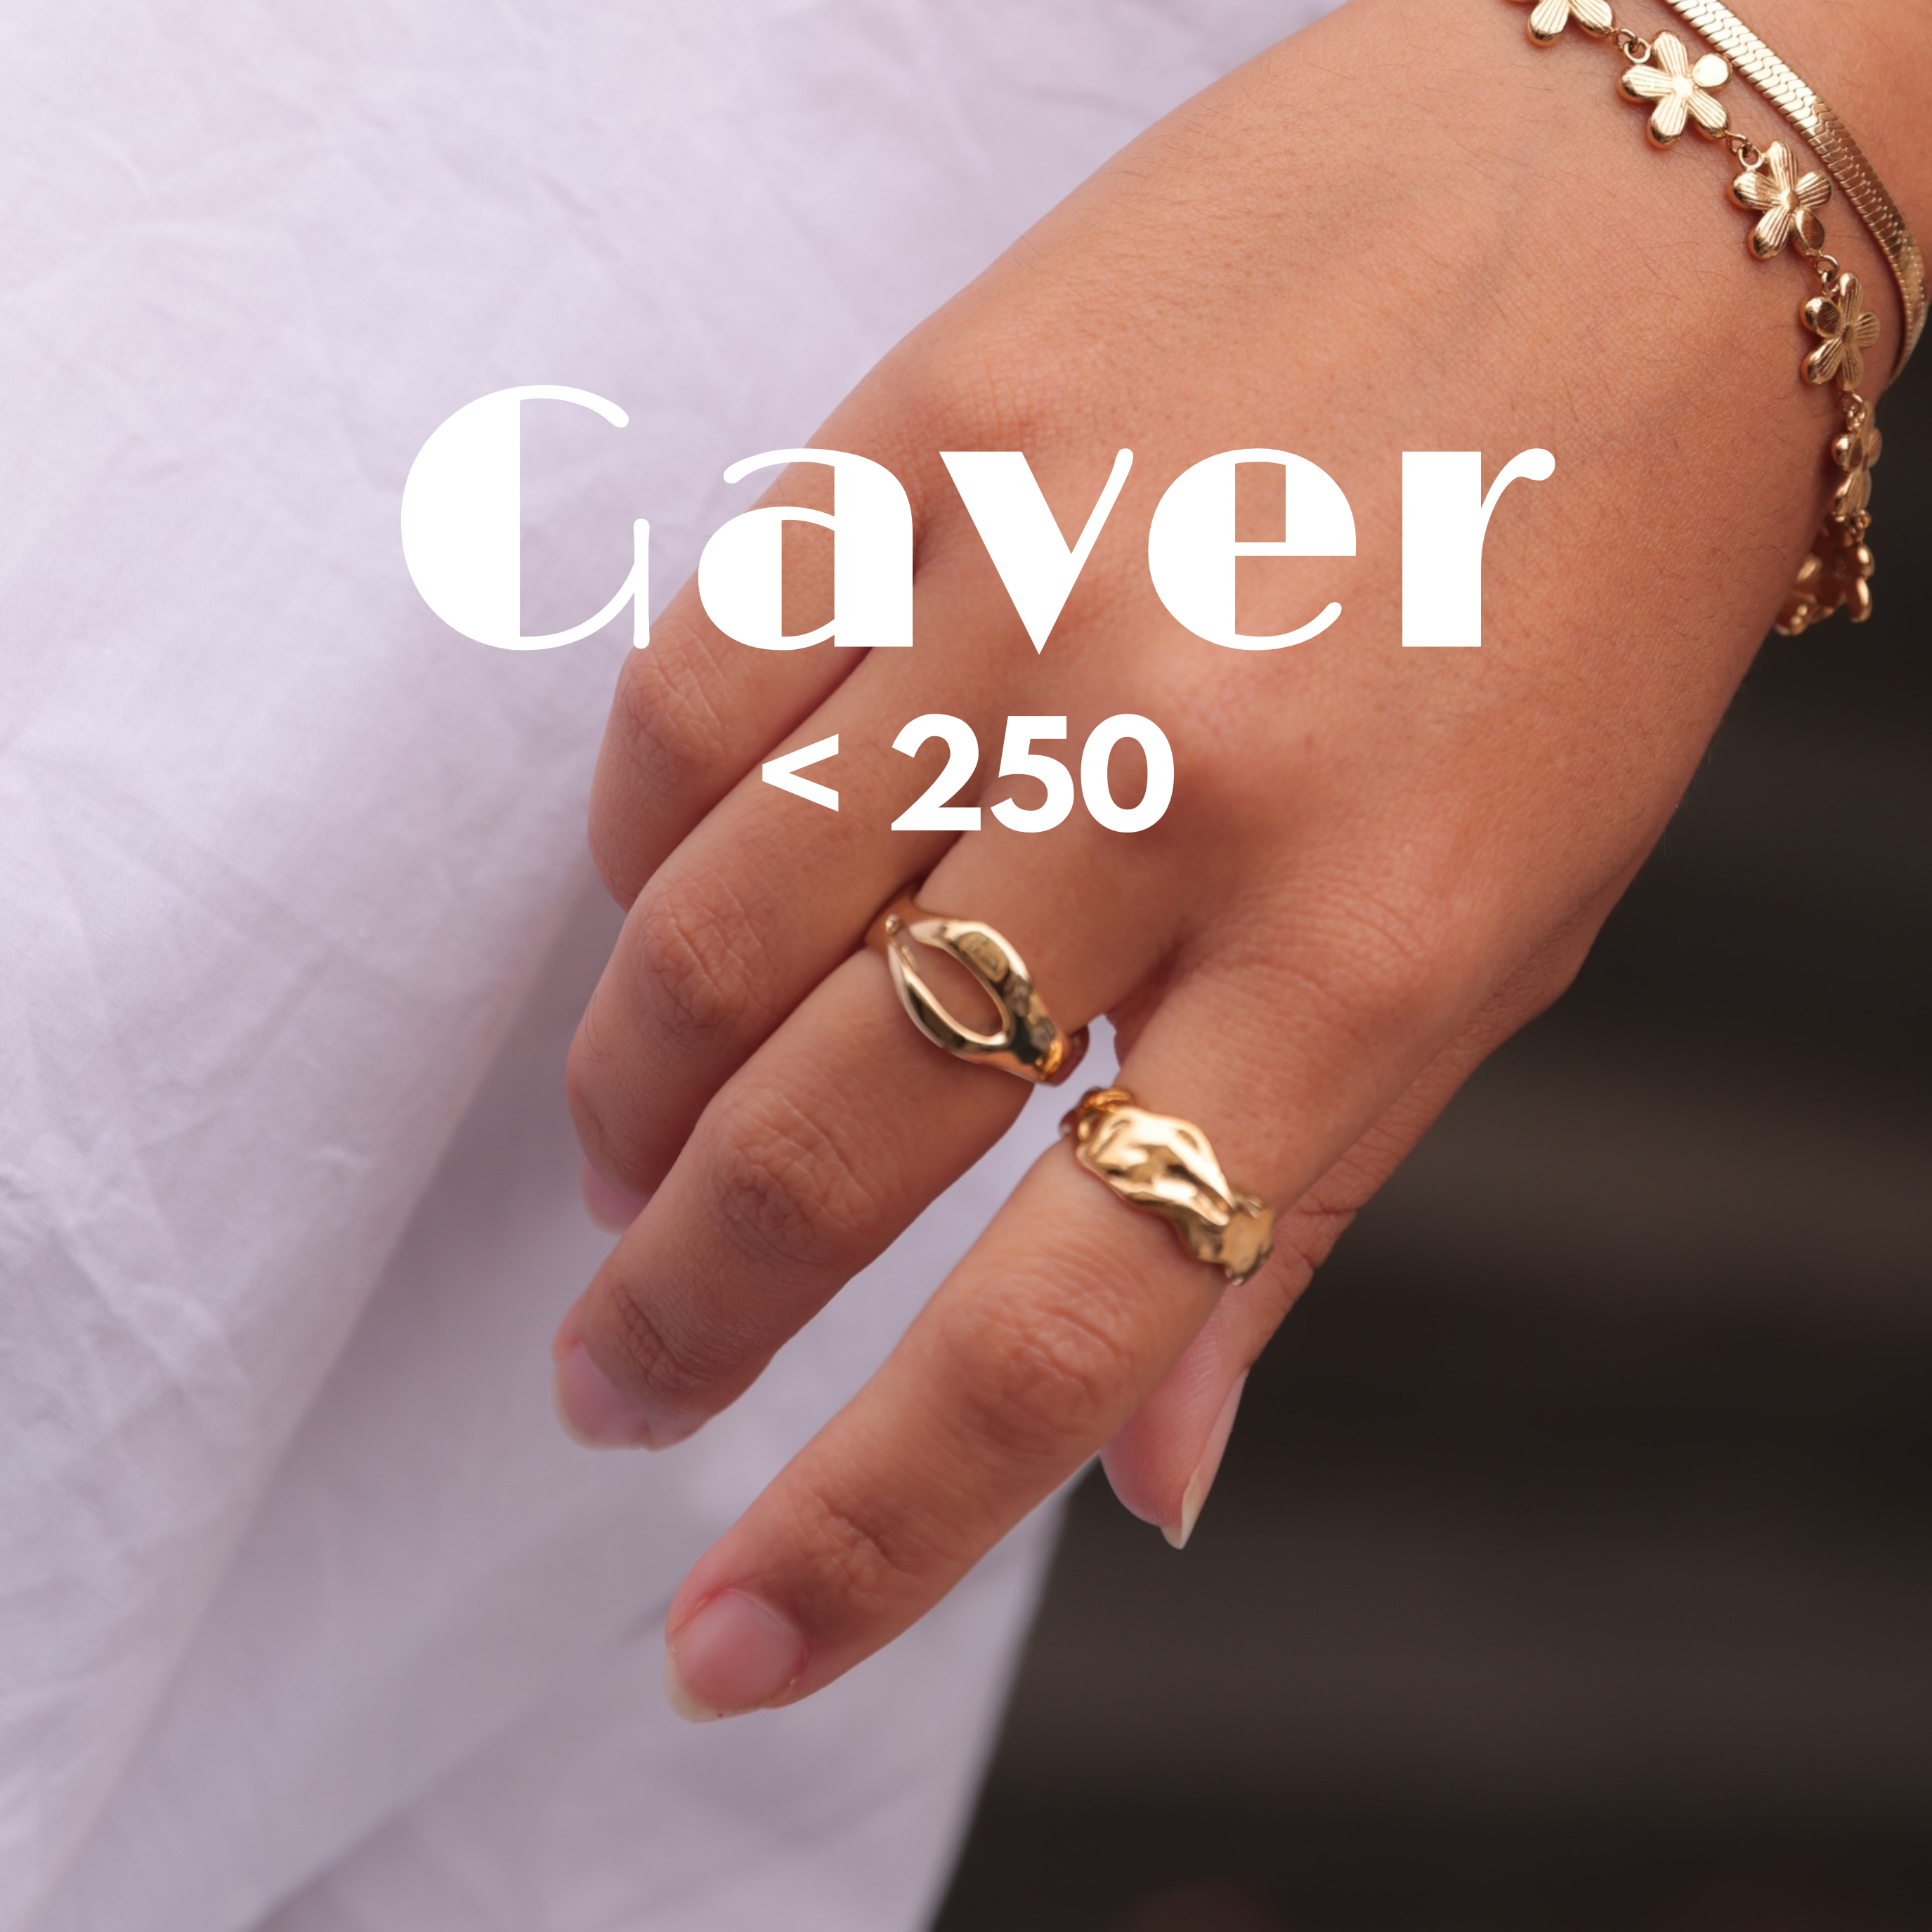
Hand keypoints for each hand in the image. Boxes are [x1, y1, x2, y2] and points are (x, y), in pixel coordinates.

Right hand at [556, 0, 1926, 1716]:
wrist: (1620, 196)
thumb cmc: (1595, 589)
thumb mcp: (1517, 928)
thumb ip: (1302, 1199)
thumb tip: (1146, 1474)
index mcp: (1367, 939)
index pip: (1066, 1325)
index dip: (873, 1525)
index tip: (729, 1644)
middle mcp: (1173, 772)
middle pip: (829, 1131)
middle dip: (682, 1310)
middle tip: (614, 1378)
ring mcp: (1027, 580)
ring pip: (712, 924)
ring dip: (631, 1103)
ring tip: (624, 1177)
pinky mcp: (928, 425)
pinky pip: (697, 689)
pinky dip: (641, 849)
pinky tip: (657, 914)